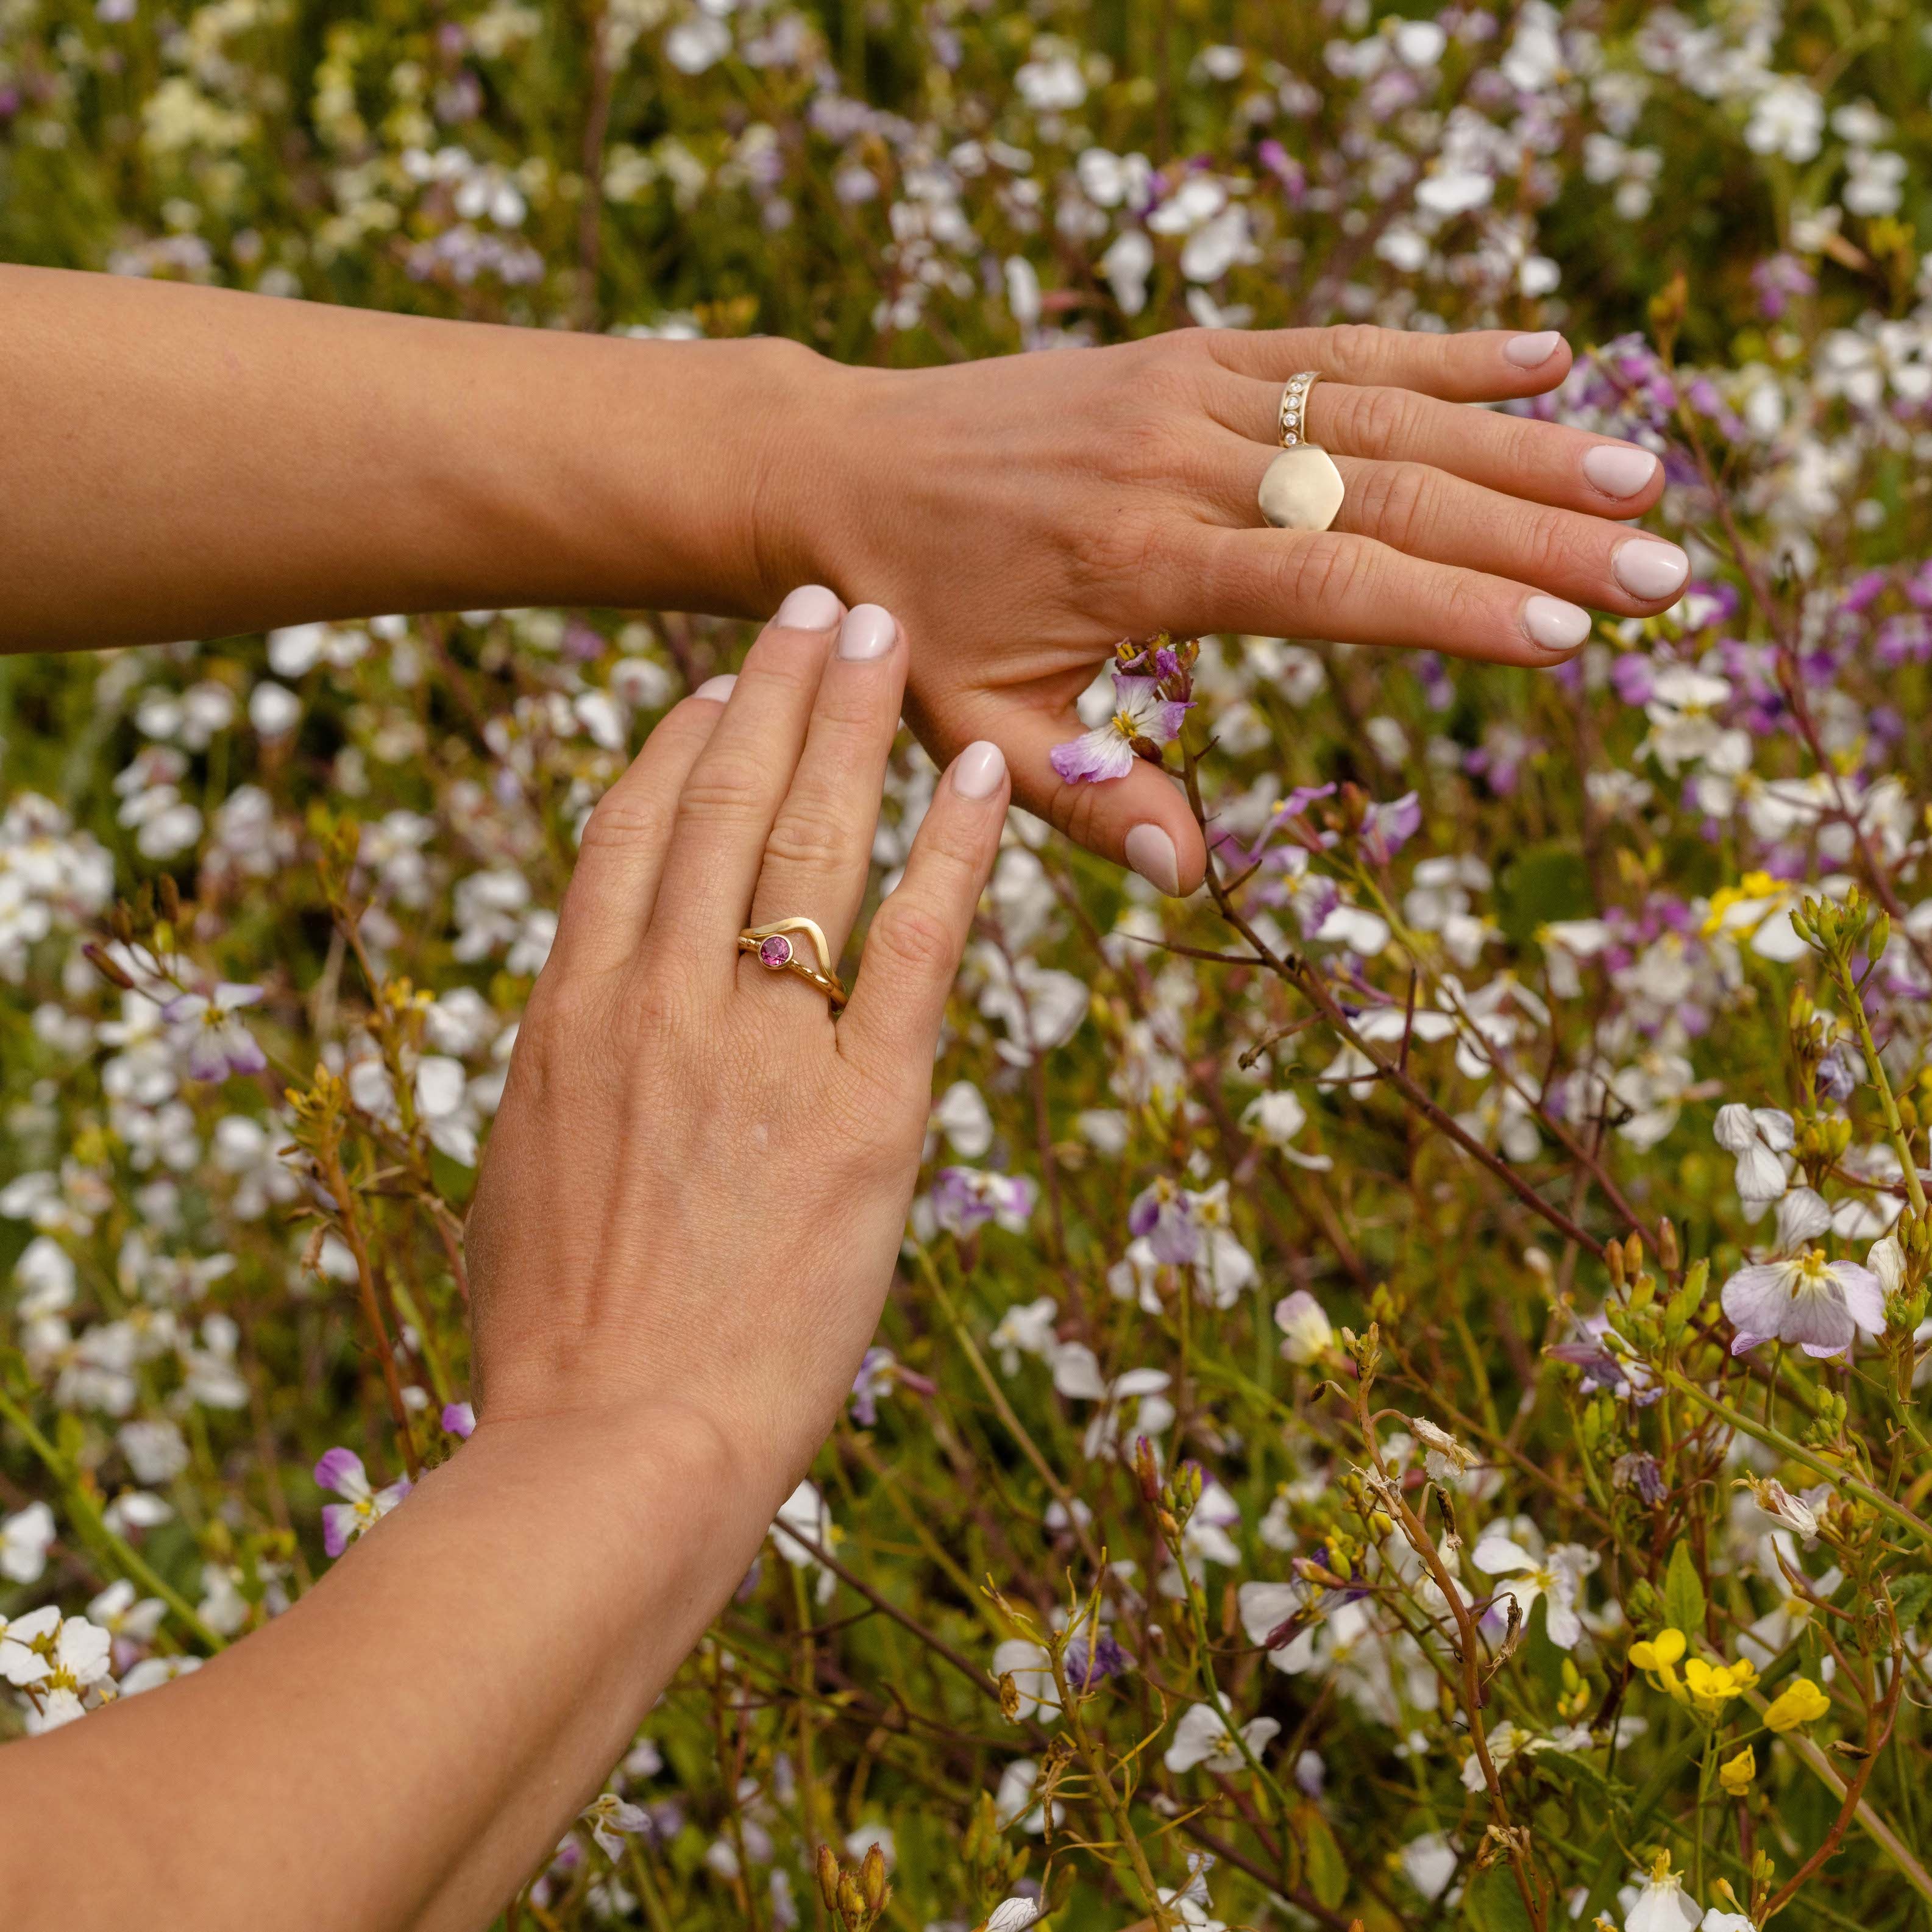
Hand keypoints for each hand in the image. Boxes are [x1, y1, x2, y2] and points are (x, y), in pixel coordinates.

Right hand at [462, 585, 1007, 1481]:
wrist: (613, 1449)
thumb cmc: (560, 1341)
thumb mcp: (526, 1182)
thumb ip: (570, 1084)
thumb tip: (591, 1035)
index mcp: (571, 1017)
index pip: (630, 835)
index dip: (679, 746)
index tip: (714, 687)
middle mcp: (662, 1002)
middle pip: (724, 804)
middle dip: (775, 691)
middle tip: (819, 603)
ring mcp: (764, 1047)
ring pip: (812, 842)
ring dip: (856, 727)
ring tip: (889, 636)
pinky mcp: (866, 1108)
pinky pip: (916, 944)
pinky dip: (952, 849)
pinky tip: (981, 770)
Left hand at [770, 325, 1678, 897]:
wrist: (834, 473)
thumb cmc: (910, 615)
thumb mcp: (976, 725)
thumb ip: (1087, 797)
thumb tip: (1191, 881)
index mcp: (1132, 563)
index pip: (1325, 584)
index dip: (1451, 608)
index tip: (1567, 636)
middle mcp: (1169, 460)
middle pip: (1381, 490)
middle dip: (1531, 533)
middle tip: (1663, 568)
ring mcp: (1179, 391)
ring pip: (1375, 406)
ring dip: (1517, 437)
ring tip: (1639, 472)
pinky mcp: (1179, 351)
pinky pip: (1324, 340)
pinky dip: (1436, 347)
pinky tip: (1541, 353)